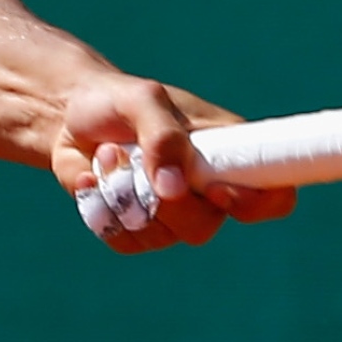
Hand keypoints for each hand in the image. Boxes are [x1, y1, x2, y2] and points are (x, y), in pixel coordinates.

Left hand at [53, 77, 297, 253]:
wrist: (67, 116)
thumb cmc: (116, 100)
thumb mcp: (142, 100)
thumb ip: (163, 136)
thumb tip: (174, 188)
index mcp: (229, 152)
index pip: (274, 193)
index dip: (258, 203)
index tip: (218, 191)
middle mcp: (206, 189)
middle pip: (208, 224)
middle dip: (167, 200)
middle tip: (135, 161)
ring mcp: (172, 213)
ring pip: (165, 236)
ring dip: (125, 196)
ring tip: (106, 155)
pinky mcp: (136, 228)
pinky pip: (127, 241)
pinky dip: (102, 211)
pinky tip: (91, 178)